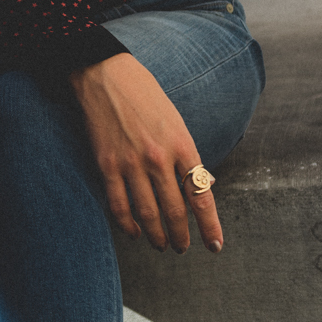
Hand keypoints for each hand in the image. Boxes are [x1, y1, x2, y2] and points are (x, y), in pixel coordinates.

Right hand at [70, 51, 222, 252]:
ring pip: (148, 214)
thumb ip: (188, 155)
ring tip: (162, 245)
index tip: (215, 245)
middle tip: (182, 247)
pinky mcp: (107, 165)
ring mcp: (131, 163)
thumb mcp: (177, 121)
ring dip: (156, 236)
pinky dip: (127, 225)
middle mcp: (159, 158)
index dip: (210, 225)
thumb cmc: (145, 95)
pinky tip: (133, 232)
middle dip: (181, 235)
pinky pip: (119, 205)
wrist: (106, 74)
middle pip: (175, 211)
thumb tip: (203, 185)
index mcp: (182, 145)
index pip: (201, 196)